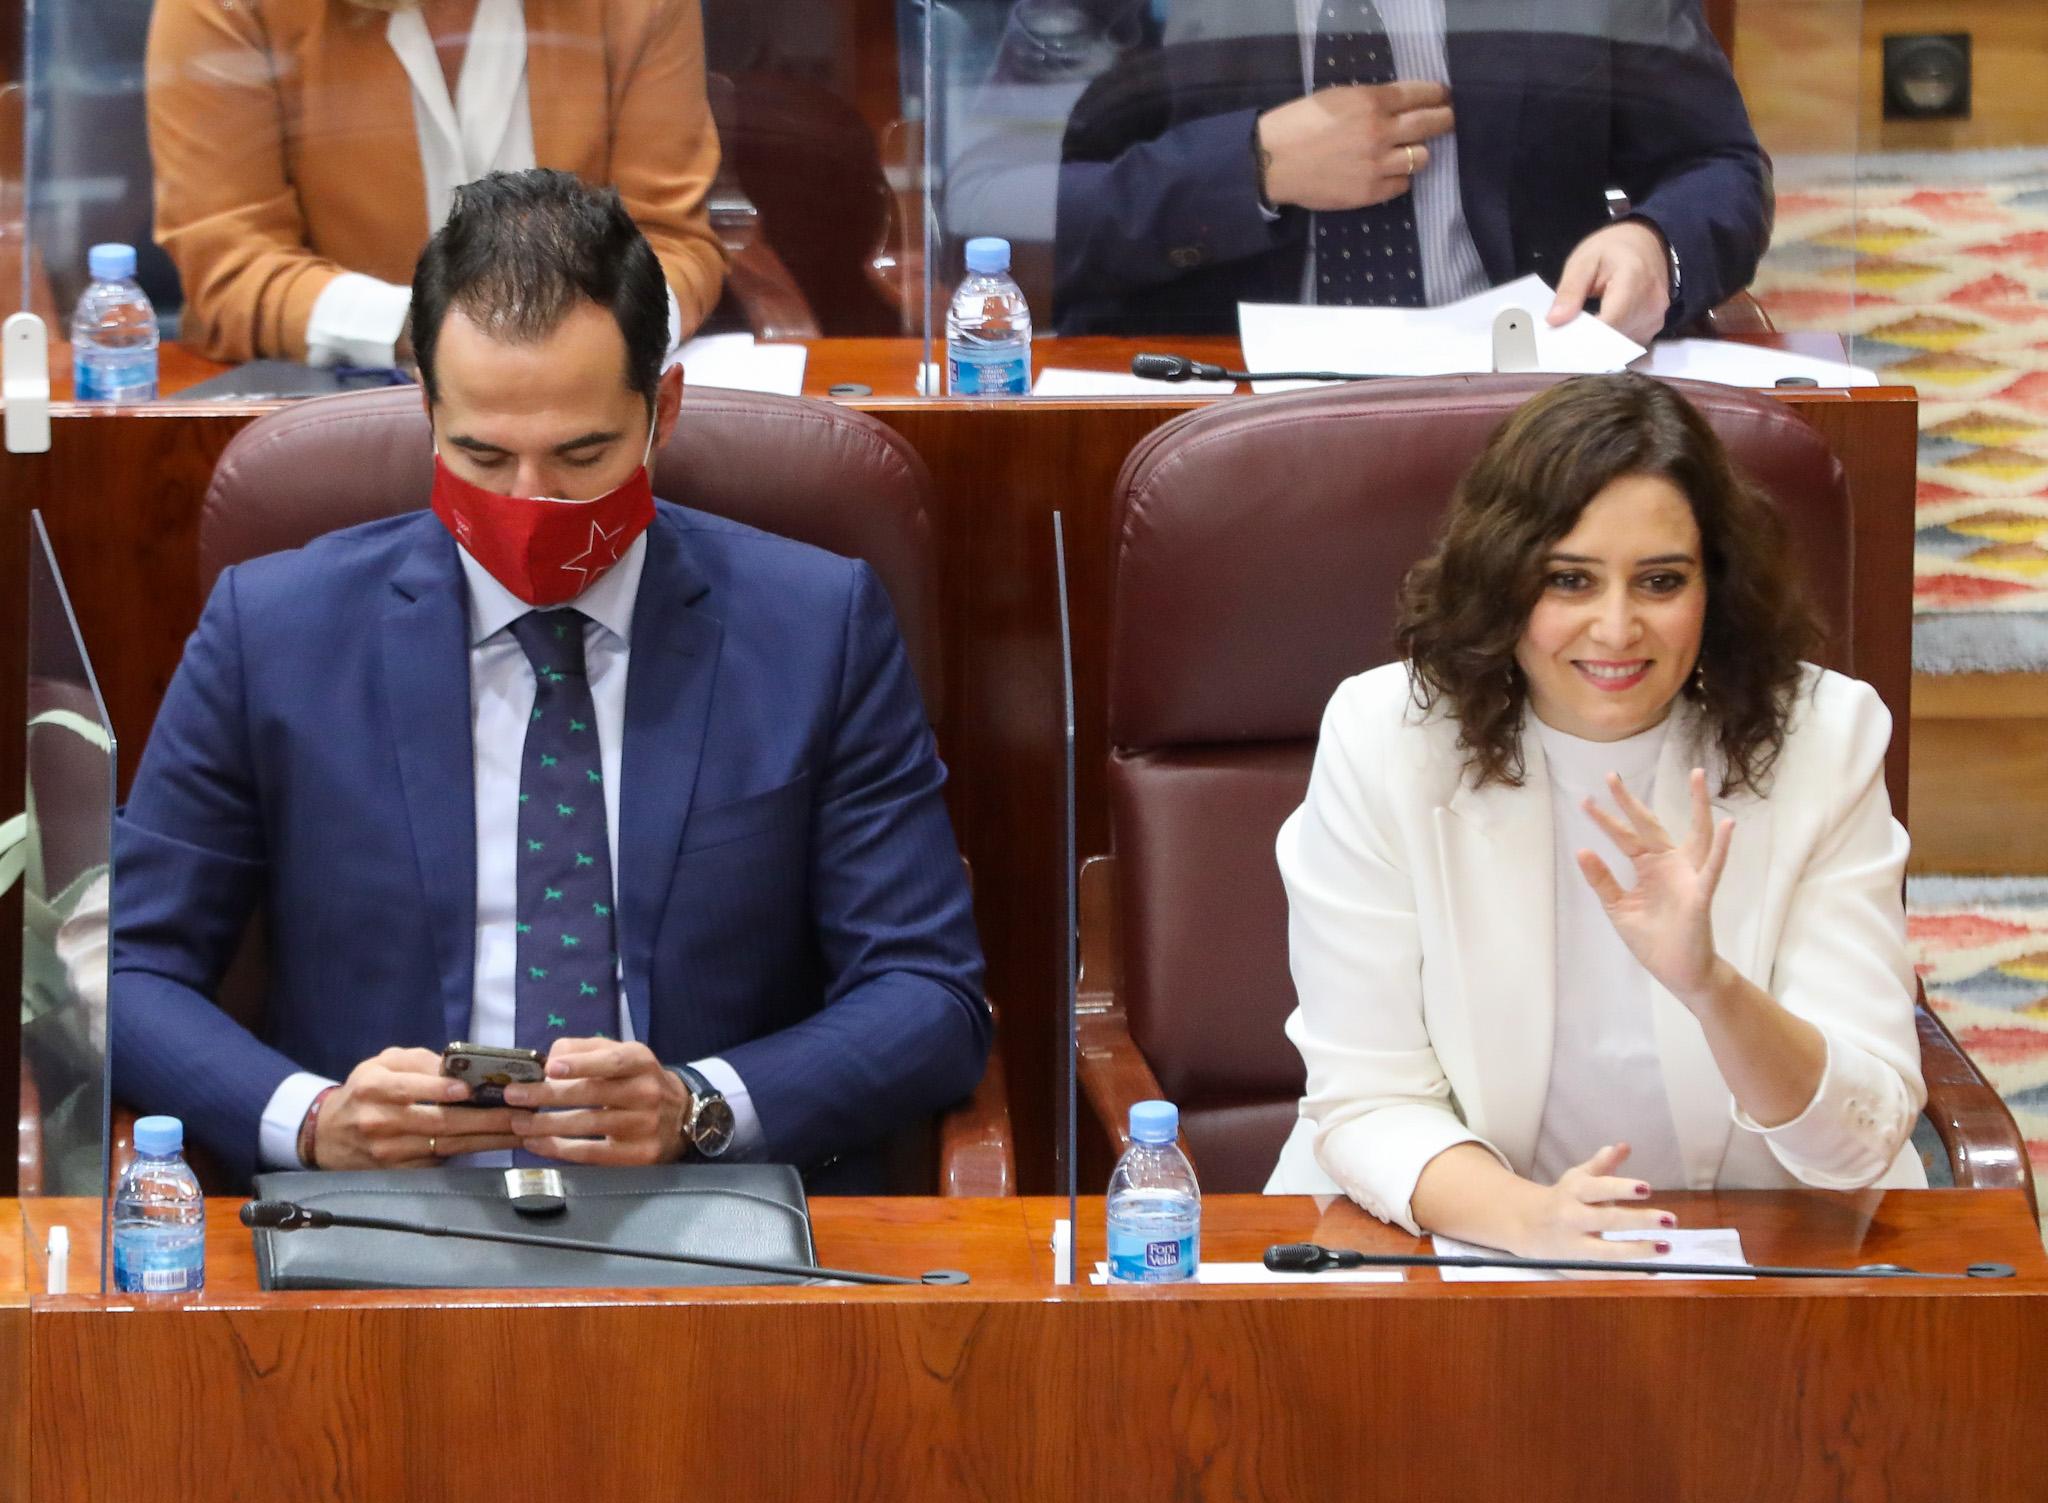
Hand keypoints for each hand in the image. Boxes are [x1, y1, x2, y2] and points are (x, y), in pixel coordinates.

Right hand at [314, 1047, 526, 1168]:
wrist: (328, 1135)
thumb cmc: (365, 1091)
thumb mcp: (382, 1064)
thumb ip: (417, 1061)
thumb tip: (456, 1066)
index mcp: (375, 1087)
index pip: (410, 1089)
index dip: (440, 1090)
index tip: (470, 1089)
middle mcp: (381, 1121)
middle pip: (438, 1122)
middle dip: (484, 1118)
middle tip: (520, 1113)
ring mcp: (391, 1151)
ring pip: (447, 1145)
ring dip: (488, 1139)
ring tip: (521, 1129)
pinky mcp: (401, 1171)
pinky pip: (441, 1162)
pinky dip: (473, 1154)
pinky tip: (499, 1145)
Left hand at [501, 1037, 690, 1164]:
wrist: (680, 1116)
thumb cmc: (637, 1081)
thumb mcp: (620, 1054)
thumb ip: (584, 1050)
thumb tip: (548, 1059)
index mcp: (640, 1062)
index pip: (611, 1061)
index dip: (581, 1064)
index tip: (549, 1068)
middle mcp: (646, 1092)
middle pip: (593, 1094)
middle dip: (548, 1095)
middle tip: (514, 1096)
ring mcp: (644, 1125)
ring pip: (588, 1125)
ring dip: (546, 1125)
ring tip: (518, 1122)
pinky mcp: (638, 1155)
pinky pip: (592, 1154)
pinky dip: (560, 1150)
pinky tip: (537, 1144)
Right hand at [1255, 82, 1452, 211]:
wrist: (1273, 162)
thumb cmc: (1298, 124)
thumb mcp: (1336, 97)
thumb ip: (1370, 99)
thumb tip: (1398, 104)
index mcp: (1371, 102)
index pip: (1420, 94)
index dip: (1438, 95)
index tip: (1445, 97)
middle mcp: (1380, 132)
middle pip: (1431, 124)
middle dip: (1446, 120)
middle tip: (1448, 120)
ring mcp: (1378, 164)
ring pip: (1422, 157)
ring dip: (1418, 152)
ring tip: (1407, 152)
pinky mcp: (1371, 191)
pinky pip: (1403, 185)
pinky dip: (1399, 178)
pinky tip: (1387, 173)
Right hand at [1509, 1144, 1674, 1271]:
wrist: (1526, 1226)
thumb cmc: (1563, 1198)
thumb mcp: (1578, 1178)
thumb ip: (1602, 1165)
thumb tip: (1623, 1146)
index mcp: (1573, 1192)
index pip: (1599, 1188)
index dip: (1622, 1188)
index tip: (1648, 1189)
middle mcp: (1572, 1218)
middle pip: (1608, 1220)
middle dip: (1639, 1220)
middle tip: (1670, 1220)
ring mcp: (1572, 1246)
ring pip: (1607, 1252)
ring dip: (1638, 1251)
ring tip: (1665, 1247)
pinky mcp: (1575, 1267)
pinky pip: (1603, 1274)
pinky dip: (1627, 1276)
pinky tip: (1651, 1272)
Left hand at [1547, 220, 1670, 343]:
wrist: (1647, 244)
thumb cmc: (1614, 249)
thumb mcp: (1584, 261)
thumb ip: (1570, 290)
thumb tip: (1555, 321)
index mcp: (1634, 280)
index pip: (1609, 322)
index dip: (1583, 336)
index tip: (1560, 340)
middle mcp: (1651, 303)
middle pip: (1614, 339)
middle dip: (1587, 342)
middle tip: (1564, 336)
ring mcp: (1655, 318)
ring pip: (1620, 347)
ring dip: (1598, 344)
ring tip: (1582, 329)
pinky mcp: (1654, 328)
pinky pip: (1627, 345)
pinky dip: (1610, 343)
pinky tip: (1598, 331)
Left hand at [1577, 768, 1734, 1006]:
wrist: (1678, 972)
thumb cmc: (1653, 940)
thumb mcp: (1618, 908)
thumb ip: (1602, 880)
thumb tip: (1582, 850)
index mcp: (1648, 868)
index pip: (1624, 837)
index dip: (1605, 820)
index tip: (1585, 800)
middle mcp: (1669, 865)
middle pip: (1650, 825)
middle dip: (1630, 802)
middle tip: (1610, 776)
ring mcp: (1688, 876)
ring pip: (1696, 833)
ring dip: (1698, 805)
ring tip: (1698, 775)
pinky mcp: (1701, 894)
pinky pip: (1713, 868)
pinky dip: (1722, 847)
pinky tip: (1728, 825)